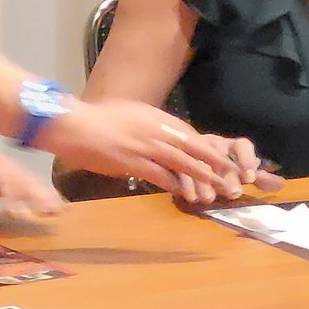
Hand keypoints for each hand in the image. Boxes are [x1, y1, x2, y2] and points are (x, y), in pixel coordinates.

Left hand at [0, 144, 65, 218]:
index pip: (3, 181)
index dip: (10, 197)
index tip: (16, 215)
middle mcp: (9, 168)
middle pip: (25, 182)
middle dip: (37, 198)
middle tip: (47, 213)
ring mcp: (18, 171)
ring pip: (35, 183)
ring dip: (48, 197)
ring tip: (59, 211)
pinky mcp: (22, 176)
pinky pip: (38, 185)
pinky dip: (51, 195)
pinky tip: (60, 206)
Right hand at [41, 100, 261, 203]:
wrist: (77, 125)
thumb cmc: (101, 118)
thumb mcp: (133, 114)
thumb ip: (151, 124)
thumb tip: (163, 134)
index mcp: (157, 118)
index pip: (190, 134)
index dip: (207, 148)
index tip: (222, 158)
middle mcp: (157, 130)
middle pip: (193, 148)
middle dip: (214, 163)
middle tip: (231, 175)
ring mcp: (147, 147)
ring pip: (182, 163)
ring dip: (200, 178)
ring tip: (215, 189)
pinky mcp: (134, 162)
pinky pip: (160, 176)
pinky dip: (174, 185)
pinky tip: (184, 194)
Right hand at [175, 148, 285, 207]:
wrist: (187, 150)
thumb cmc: (220, 165)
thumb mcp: (240, 169)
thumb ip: (259, 178)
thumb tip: (282, 184)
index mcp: (231, 146)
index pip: (242, 146)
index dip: (246, 160)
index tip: (250, 179)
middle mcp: (214, 145)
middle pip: (221, 155)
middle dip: (227, 174)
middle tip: (233, 192)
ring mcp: (194, 151)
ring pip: (200, 163)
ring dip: (205, 181)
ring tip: (209, 199)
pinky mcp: (177, 160)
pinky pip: (180, 170)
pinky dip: (186, 184)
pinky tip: (191, 197)